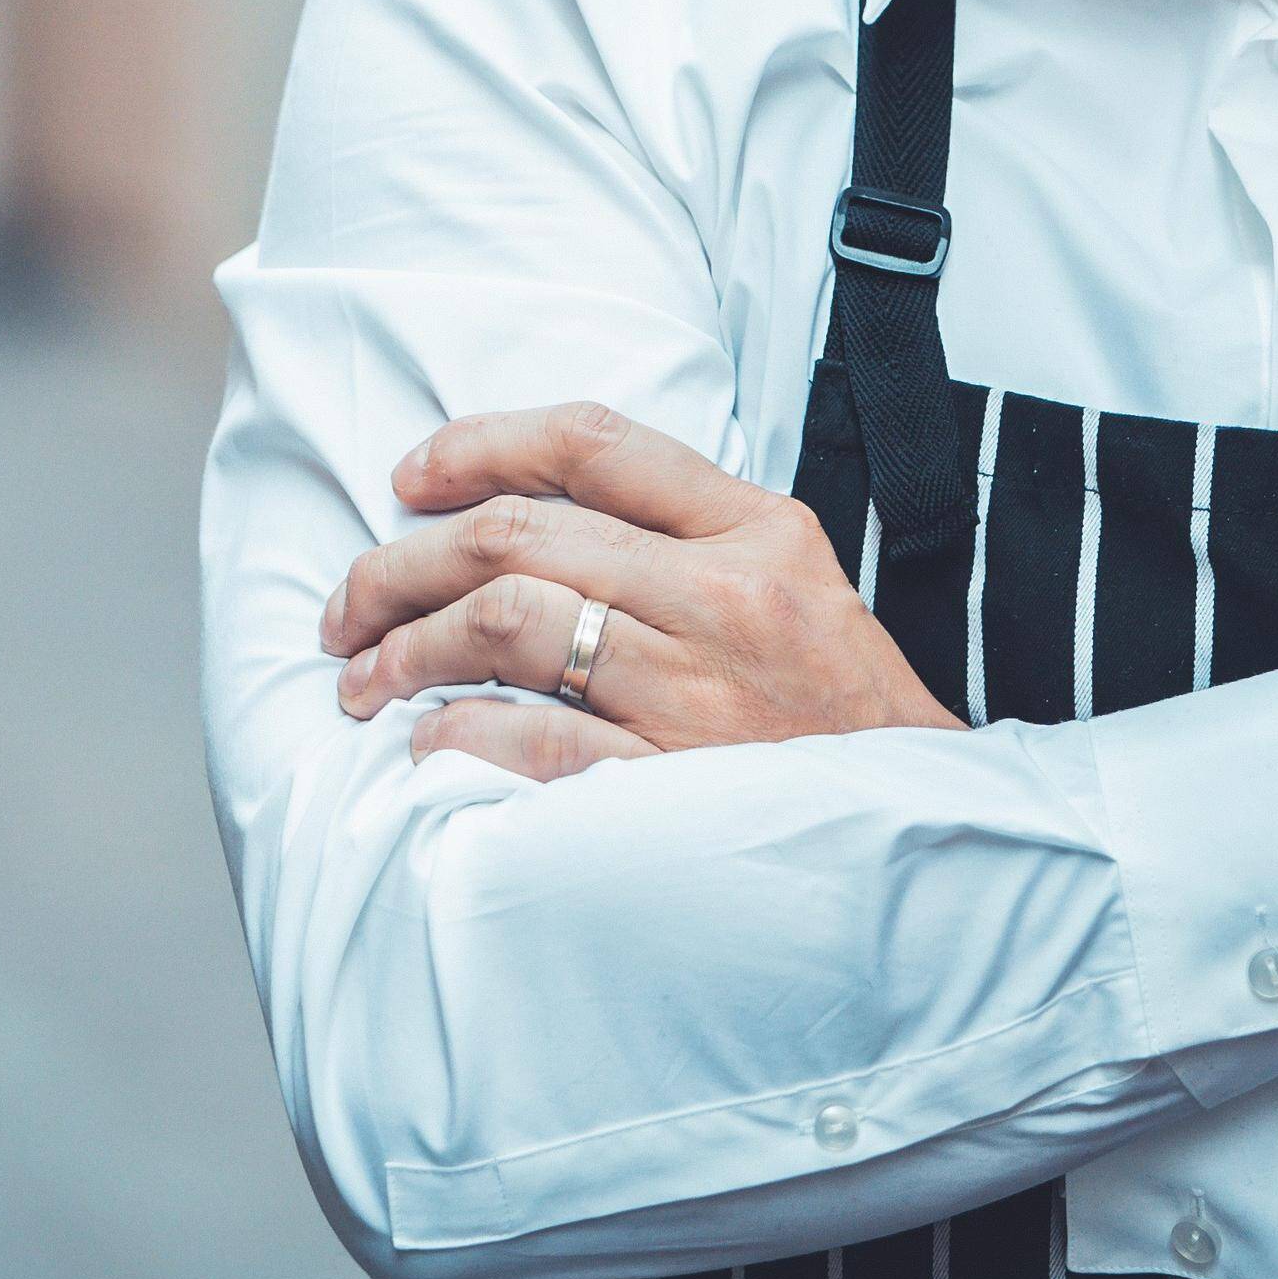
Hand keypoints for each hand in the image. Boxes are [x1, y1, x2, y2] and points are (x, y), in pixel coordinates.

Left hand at [320, 404, 958, 779]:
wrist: (928, 837)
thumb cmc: (844, 713)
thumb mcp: (799, 585)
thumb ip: (689, 536)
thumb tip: (524, 514)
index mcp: (761, 529)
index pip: (594, 441)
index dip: (479, 443)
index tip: (411, 476)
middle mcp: (727, 596)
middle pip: (520, 534)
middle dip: (402, 562)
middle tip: (349, 604)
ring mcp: (700, 691)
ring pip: (508, 623)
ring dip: (407, 648)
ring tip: (364, 678)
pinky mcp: (673, 784)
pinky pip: (531, 739)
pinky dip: (456, 732)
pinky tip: (425, 741)